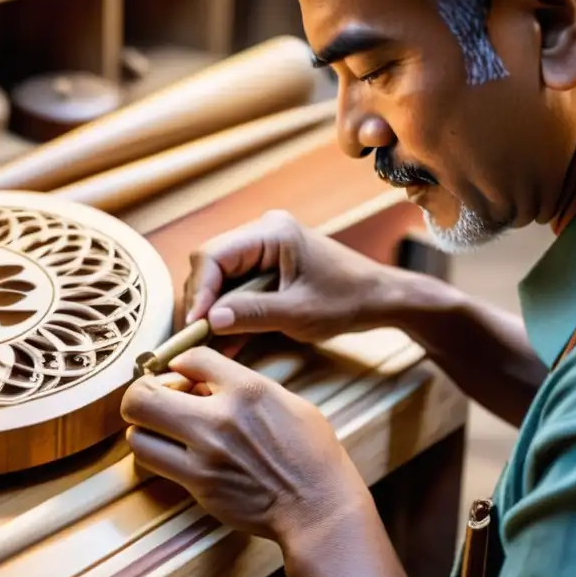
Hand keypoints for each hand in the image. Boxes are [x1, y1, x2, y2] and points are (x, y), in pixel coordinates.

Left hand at [120, 346, 368, 544]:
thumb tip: (203, 381)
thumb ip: (242, 384)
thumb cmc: (310, 452)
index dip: (180, 364)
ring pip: (137, 434)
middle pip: (142, 395)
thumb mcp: (285, 400)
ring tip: (164, 430)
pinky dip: (158, 455)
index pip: (189, 357)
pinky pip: (155, 464)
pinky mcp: (199, 487)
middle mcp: (220, 419)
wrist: (318, 507)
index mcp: (247, 389)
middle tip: (156, 400)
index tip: (183, 375)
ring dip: (145, 428)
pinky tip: (178, 453)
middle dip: (142, 394)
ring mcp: (205, 456)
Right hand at [184, 209, 391, 342]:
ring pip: (220, 278)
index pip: (213, 255)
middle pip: (211, 264)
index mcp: (271, 232)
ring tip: (207, 344)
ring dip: (213, 310)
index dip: (199, 291)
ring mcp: (264, 248)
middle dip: (202, 301)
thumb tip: (210, 320)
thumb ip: (252, 313)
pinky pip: (237, 286)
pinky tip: (225, 342)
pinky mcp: (267, 266)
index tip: (196, 323)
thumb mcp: (298, 313)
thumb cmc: (347, 300)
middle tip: (197, 337)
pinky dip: (230, 312)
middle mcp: (262, 232)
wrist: (378, 298)